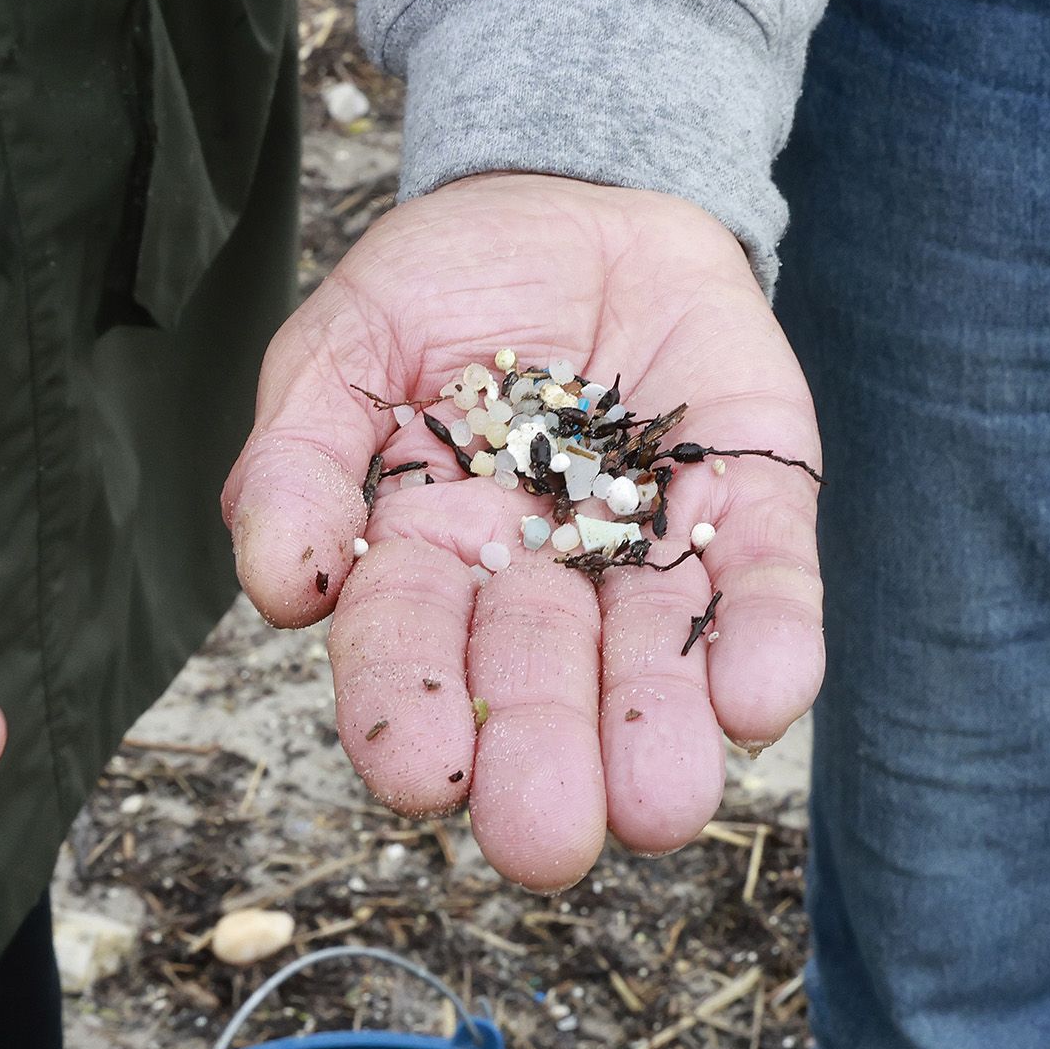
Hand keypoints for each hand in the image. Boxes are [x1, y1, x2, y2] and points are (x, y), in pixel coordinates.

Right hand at [223, 174, 822, 889]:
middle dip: (544, 758)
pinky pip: (769, 577)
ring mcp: (647, 547)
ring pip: (655, 656)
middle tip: (550, 841)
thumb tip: (281, 589)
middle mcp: (535, 581)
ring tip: (661, 805)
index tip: (421, 779)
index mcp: (421, 559)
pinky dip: (768, 637)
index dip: (410, 713)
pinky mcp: (753, 501)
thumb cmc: (431, 292)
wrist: (570, 207)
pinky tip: (760, 698)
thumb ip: (296, 461)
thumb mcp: (337, 352)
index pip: (407, 650)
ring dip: (660, 730)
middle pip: (538, 680)